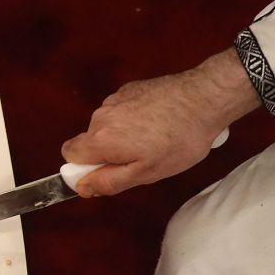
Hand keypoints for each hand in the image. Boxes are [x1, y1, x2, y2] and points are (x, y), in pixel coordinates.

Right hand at [60, 48, 259, 197]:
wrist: (205, 97)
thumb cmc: (180, 140)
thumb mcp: (147, 173)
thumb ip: (110, 181)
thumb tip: (81, 186)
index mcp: (101, 139)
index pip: (69, 155)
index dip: (84, 167)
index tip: (109, 171)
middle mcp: (100, 116)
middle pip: (90, 141)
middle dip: (108, 152)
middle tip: (142, 158)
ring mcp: (115, 99)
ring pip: (107, 125)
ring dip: (122, 135)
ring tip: (156, 138)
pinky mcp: (129, 89)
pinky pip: (121, 110)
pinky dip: (133, 118)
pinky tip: (159, 121)